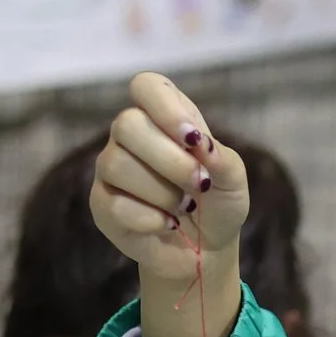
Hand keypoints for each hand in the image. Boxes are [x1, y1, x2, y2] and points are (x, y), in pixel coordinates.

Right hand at [89, 73, 249, 287]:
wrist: (206, 250)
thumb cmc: (218, 204)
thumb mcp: (233, 180)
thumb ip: (222, 158)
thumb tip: (201, 145)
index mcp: (163, 117)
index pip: (146, 86)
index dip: (165, 108)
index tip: (194, 139)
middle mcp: (131, 136)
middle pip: (126, 124)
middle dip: (170, 160)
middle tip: (199, 184)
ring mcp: (111, 169)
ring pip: (116, 164)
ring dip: (162, 193)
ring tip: (184, 207)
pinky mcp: (102, 204)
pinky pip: (114, 204)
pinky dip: (150, 219)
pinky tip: (168, 224)